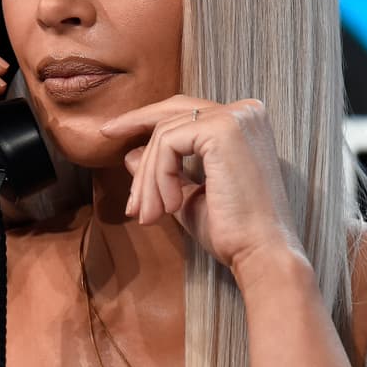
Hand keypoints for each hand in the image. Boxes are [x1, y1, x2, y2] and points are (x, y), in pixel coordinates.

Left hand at [100, 95, 301, 274]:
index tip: (111, 131)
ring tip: (149, 214)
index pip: (185, 110)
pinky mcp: (222, 129)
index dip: (146, 119)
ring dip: (148, 178)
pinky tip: (169, 207)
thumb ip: (163, 173)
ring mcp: (235, 117)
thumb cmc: (233, 232)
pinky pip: (167, 144)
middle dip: (134, 126)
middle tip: (105, 136)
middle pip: (172, 111)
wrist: (261, 256)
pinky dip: (158, 178)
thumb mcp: (188, 196)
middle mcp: (245, 111)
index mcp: (244, 122)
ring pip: (164, 134)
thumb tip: (130, 154)